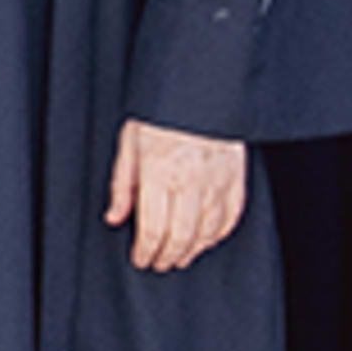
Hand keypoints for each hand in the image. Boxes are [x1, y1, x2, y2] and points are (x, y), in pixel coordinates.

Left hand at [106, 122, 247, 271]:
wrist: (200, 87)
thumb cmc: (160, 113)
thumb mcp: (129, 142)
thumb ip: (122, 184)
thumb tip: (114, 218)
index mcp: (158, 171)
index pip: (152, 229)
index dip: (145, 252)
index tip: (140, 259)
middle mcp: (189, 180)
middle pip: (180, 237)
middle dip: (167, 257)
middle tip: (158, 263)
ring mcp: (216, 180)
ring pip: (207, 232)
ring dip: (192, 251)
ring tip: (180, 256)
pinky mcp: (236, 176)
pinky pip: (231, 216)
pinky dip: (218, 234)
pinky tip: (206, 240)